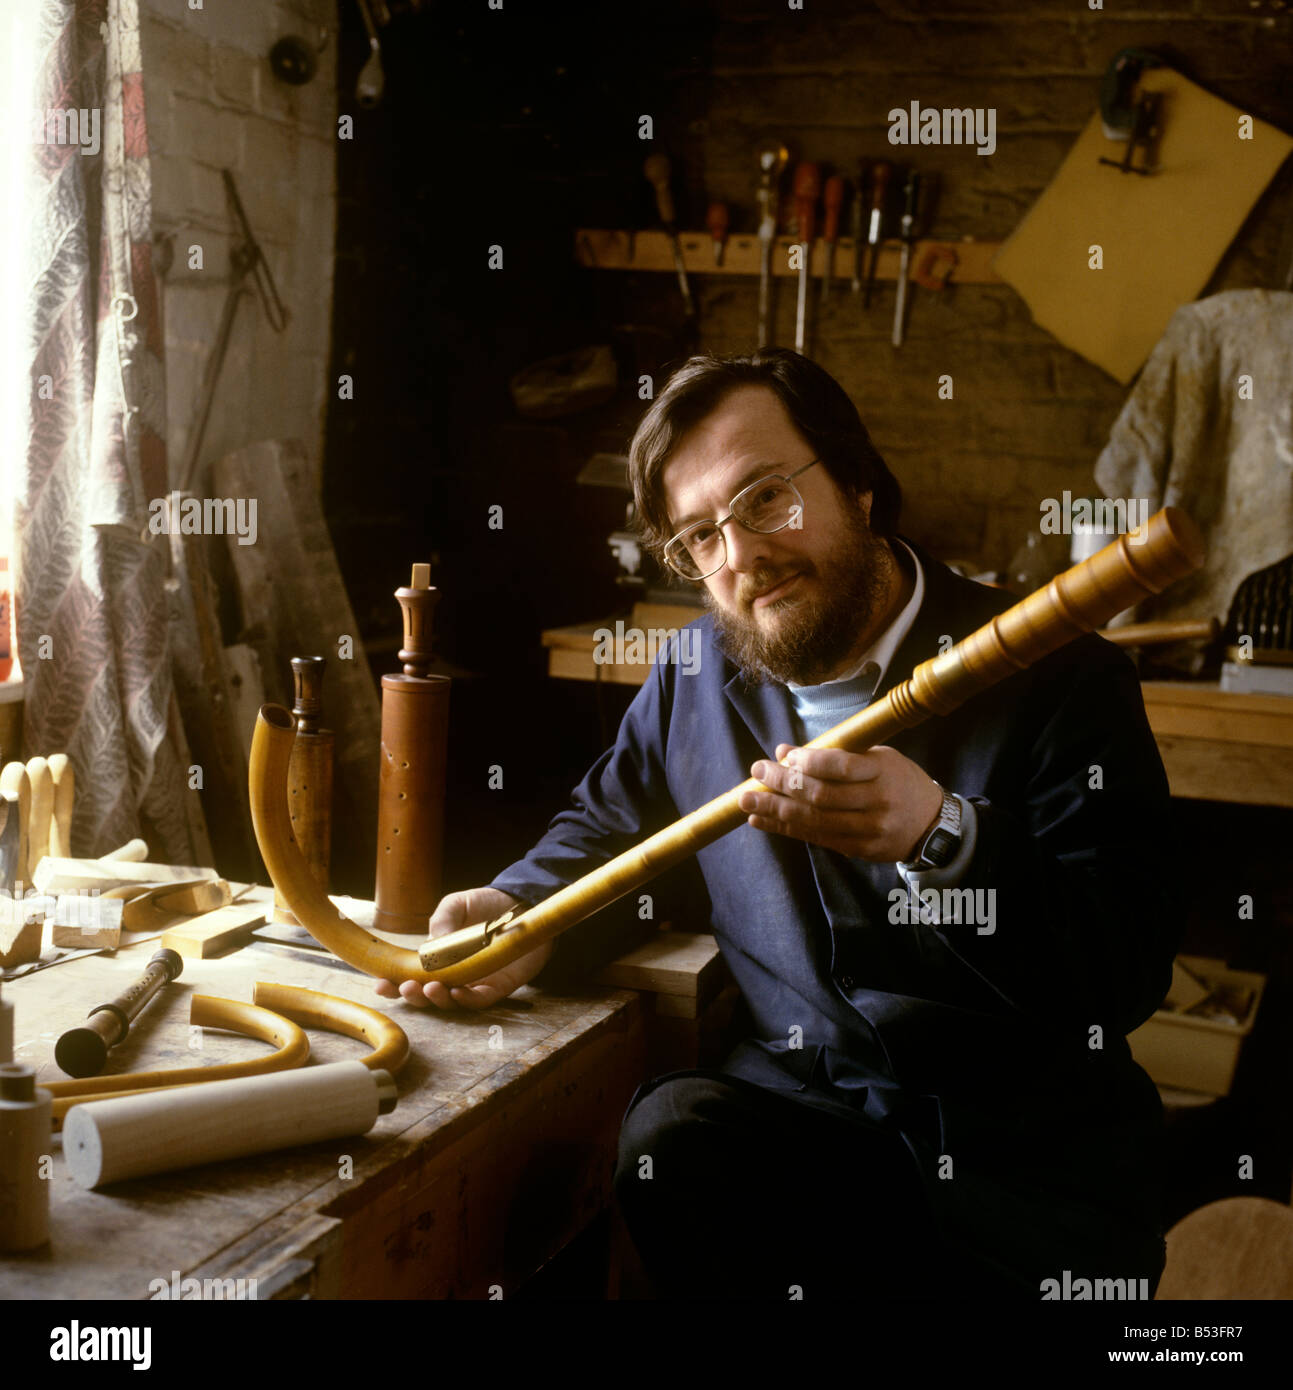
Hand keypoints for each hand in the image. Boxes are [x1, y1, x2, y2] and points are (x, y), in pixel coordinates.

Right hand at [374, 887, 553, 1010]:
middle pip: (427, 995)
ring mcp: (474, 982)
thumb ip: (442, 919)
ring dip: (438, 1000)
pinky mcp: (498, 987)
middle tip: (406, 988)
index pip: (410, 975)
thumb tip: (429, 944)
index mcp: (437, 958)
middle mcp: (453, 974)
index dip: (393, 983)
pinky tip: (458, 992)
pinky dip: (467, 1000)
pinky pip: (480, 1000)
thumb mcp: (457, 904)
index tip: (380, 983)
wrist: (523, 902)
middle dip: (413, 996)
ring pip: (451, 1002)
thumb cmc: (486, 904)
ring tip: (431, 988)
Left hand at [739, 744, 942, 862]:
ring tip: (747, 801)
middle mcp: (877, 802)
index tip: (781, 755)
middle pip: (822, 796)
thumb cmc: (898, 781)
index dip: (807, 761)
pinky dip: (786, 828)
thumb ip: (834, 755)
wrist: (931, 824)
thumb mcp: (877, 758)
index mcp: (883, 771)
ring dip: (775, 809)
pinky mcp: (860, 850)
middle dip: (782, 784)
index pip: (840, 766)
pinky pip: (816, 838)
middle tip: (755, 772)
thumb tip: (783, 753)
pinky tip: (763, 819)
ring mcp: (869, 830)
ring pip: (814, 820)